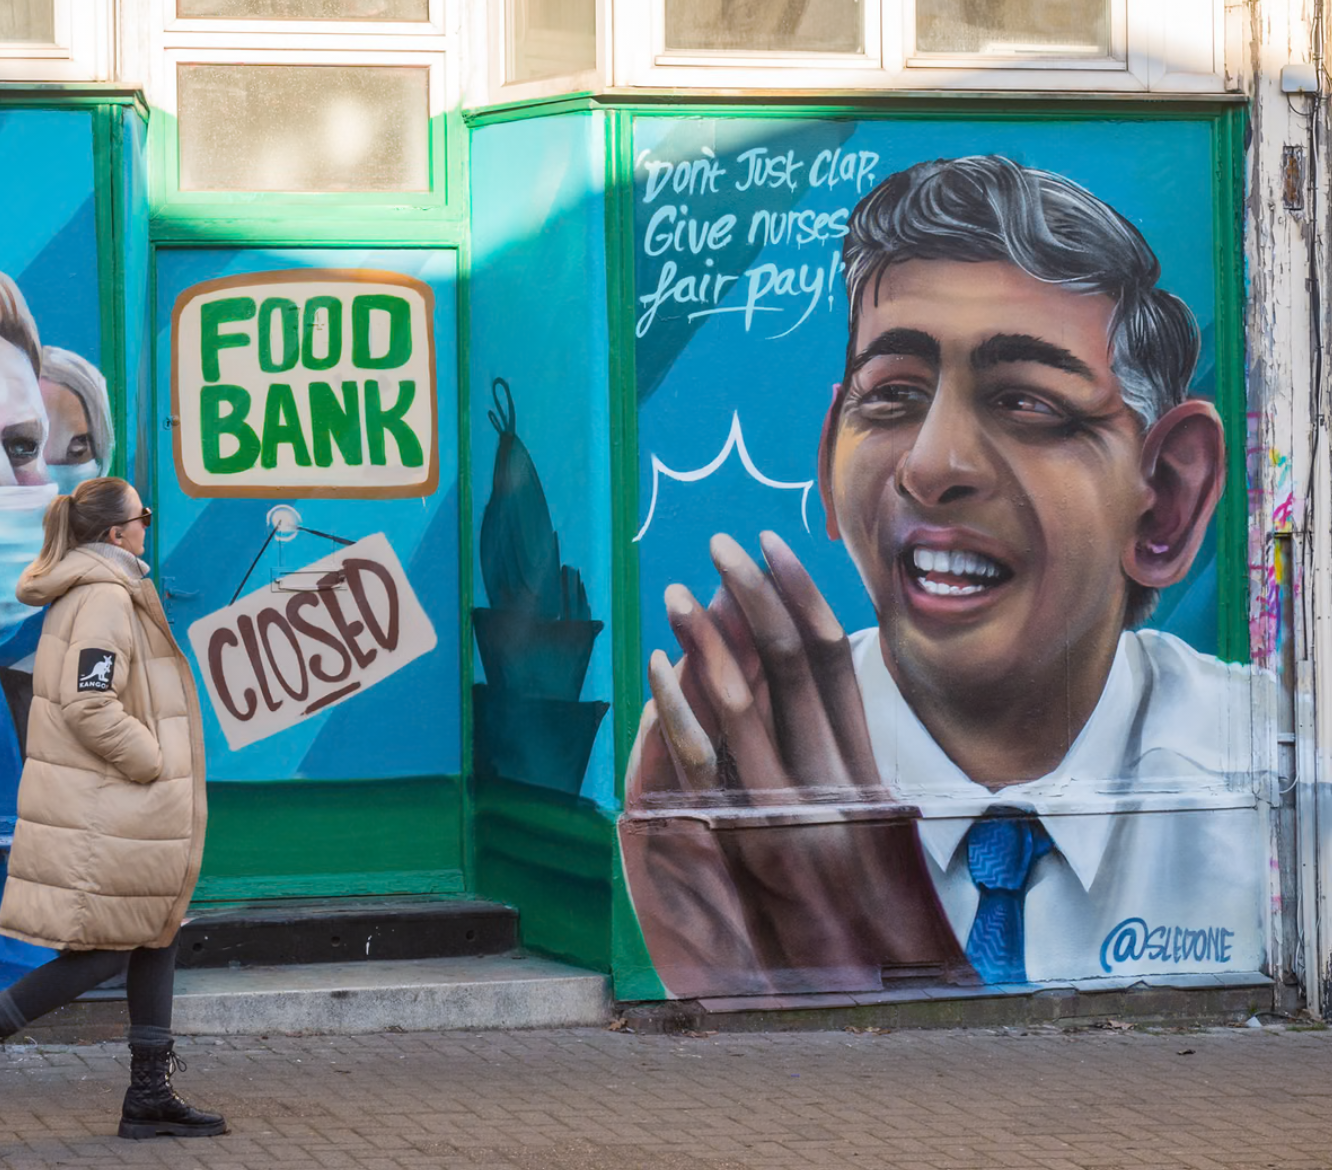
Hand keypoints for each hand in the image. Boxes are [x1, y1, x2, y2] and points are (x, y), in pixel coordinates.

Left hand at [619, 531, 970, 996]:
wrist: (849, 977)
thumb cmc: (851, 894)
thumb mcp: (859, 814)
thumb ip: (831, 743)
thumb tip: (801, 661)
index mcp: (859, 761)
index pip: (832, 658)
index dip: (798, 594)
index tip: (769, 542)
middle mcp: (825, 777)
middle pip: (787, 663)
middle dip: (752, 595)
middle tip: (720, 543)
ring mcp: (780, 807)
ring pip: (741, 702)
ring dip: (707, 639)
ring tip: (679, 591)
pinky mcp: (737, 836)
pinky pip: (701, 759)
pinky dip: (677, 705)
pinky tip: (659, 664)